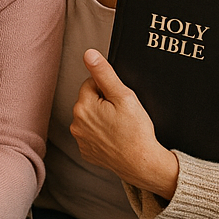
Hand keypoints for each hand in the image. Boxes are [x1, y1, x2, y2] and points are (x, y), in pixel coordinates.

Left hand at [70, 50, 178, 198]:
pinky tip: (115, 139)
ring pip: (90, 118)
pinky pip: (92, 135)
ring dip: (101, 118)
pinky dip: (102, 134)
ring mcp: (80, 139)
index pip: (91, 84)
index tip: (120, 101)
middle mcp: (76, 123)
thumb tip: (88, 54)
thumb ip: (104, 73)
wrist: (142, 163)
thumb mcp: (124, 96)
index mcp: (83, 106)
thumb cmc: (136, 130)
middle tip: (122, 115)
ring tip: (120, 128)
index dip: (109, 90)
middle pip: (89, 101)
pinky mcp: (86, 152)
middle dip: (104, 103)